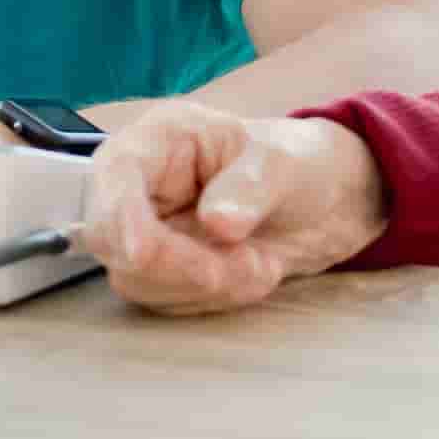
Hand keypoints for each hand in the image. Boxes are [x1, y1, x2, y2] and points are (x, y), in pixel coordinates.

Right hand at [79, 102, 388, 314]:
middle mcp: (140, 184)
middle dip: (179, 264)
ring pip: (139, 278)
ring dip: (204, 286)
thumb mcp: (284, 165)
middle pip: (113, 239)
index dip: (120, 216)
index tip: (143, 251)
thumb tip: (215, 222)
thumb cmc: (300, 164)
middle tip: (249, 266)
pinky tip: (252, 274)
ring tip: (263, 266)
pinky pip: (166, 299)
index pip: (116, 176)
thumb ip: (250, 187)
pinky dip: (212, 299)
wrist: (325, 205)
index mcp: (161, 139)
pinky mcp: (162, 269)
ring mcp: (147, 229)